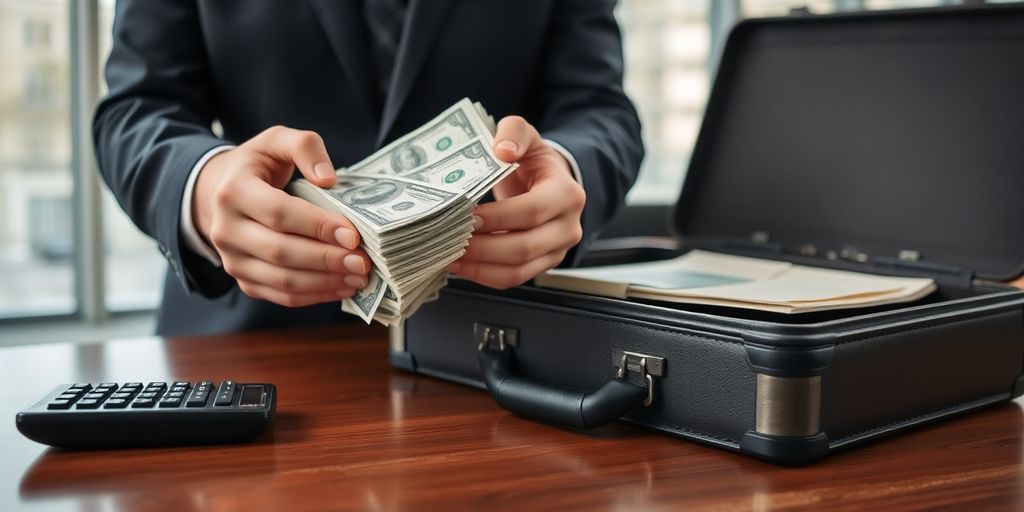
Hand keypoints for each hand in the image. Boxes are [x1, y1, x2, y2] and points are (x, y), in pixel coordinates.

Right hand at [193, 126, 371, 306]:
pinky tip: (342, 287)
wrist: (219, 193)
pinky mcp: (244, 280)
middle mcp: (226, 229)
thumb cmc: (257, 166)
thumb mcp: (276, 140)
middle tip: (362, 261)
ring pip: (282, 280)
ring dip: (324, 282)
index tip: (353, 234)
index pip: (279, 213)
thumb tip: (328, 179)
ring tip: (358, 277)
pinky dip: (315, 295)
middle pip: (281, 251)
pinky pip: (281, 296)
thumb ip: (304, 147)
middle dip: (326, 259)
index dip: (317, 225)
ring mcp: (232, 260)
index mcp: (233, 191)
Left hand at [447, 116, 585, 288]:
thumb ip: (513, 133)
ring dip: (479, 267)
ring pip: (518, 271)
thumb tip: (502, 151)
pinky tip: (460, 265)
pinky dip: (484, 275)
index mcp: (567, 194)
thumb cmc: (534, 161)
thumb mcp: (526, 136)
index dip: (498, 218)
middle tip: (450, 239)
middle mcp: (568, 227)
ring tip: (448, 255)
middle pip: (524, 247)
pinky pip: (512, 278)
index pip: (532, 211)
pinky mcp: (542, 265)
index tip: (466, 217)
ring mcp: (557, 251)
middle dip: (483, 248)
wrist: (549, 182)